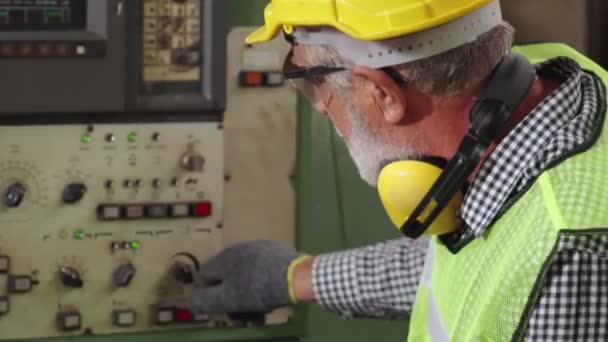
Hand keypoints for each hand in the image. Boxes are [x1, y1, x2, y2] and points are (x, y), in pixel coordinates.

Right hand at [191, 240, 309, 313]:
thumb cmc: (257, 289)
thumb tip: (191, 300)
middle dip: (231, 294)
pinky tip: (272, 293)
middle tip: (242, 313)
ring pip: (245, 272)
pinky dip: (262, 281)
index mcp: (224, 257)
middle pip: (226, 274)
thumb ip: (205, 300)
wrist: (296, 276)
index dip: (209, 292)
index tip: (222, 306)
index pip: (204, 274)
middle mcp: (239, 247)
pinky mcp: (276, 251)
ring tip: (260, 308)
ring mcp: (259, 247)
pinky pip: (261, 268)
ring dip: (247, 290)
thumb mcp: (227, 300)